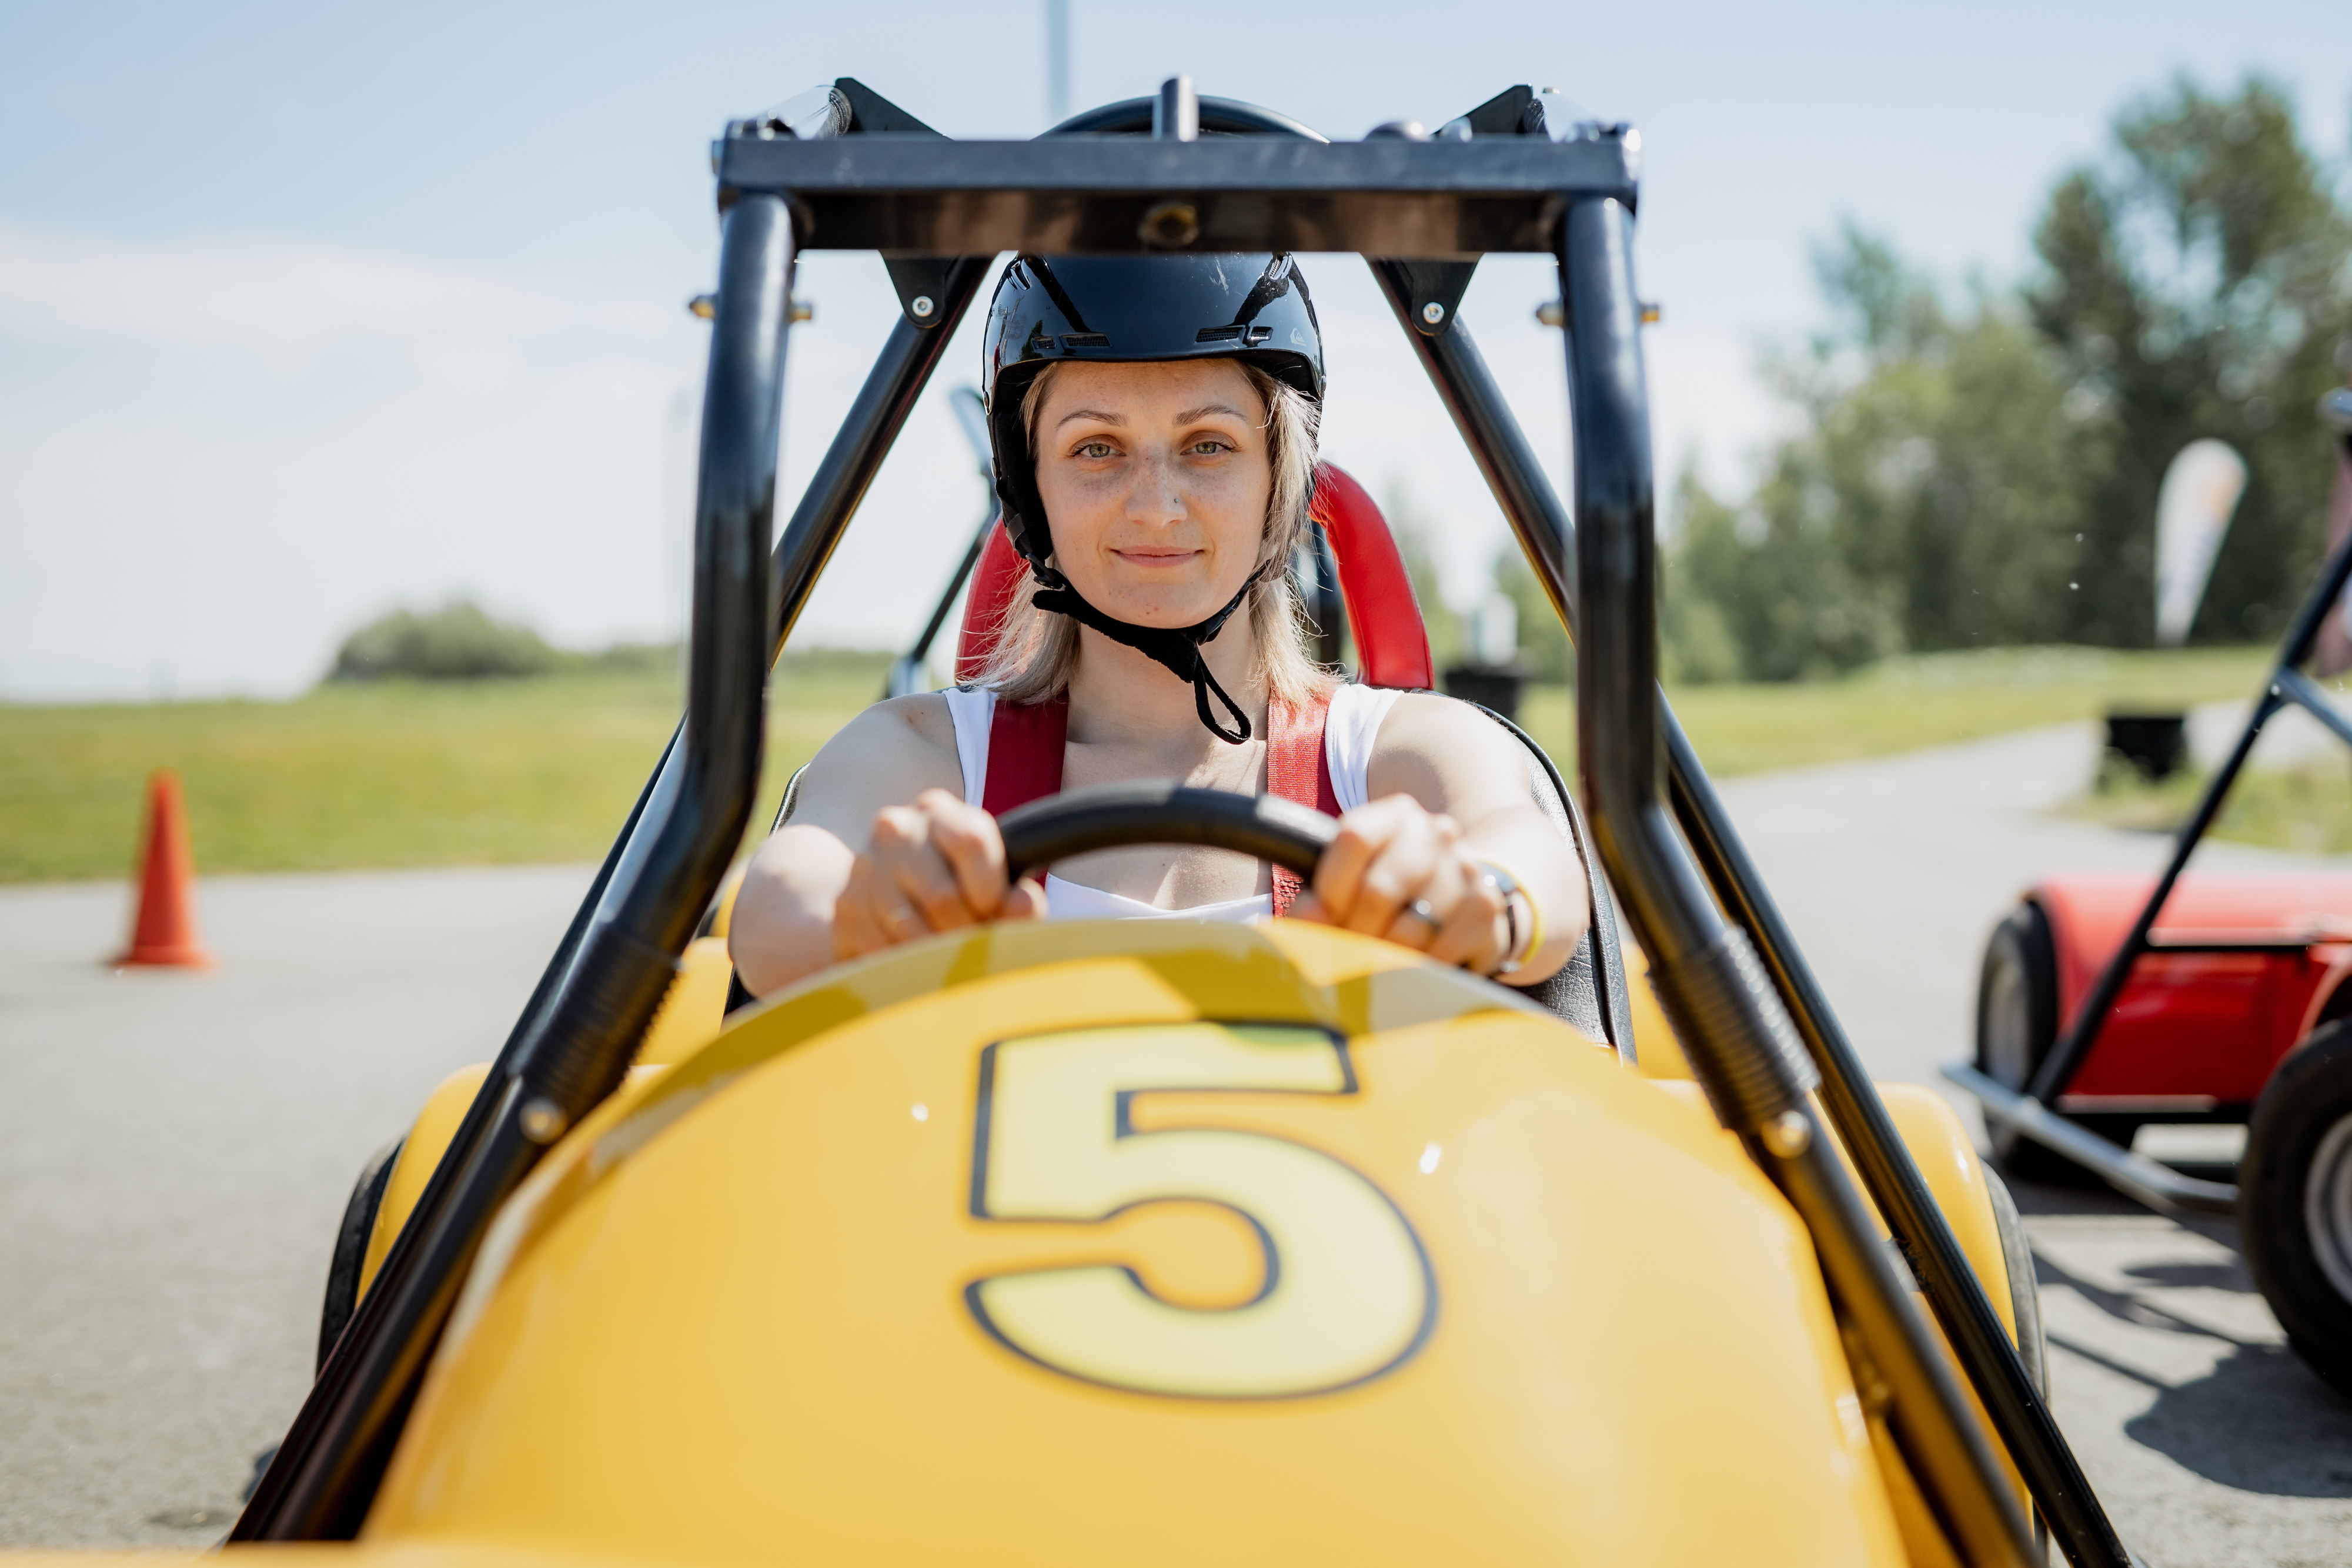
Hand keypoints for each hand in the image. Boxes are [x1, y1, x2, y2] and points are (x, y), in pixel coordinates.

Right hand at [833, 789, 1044, 961]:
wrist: (888, 895)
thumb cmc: (957, 888)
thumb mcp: (991, 885)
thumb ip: (1015, 899)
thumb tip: (1025, 904)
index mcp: (938, 811)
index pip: (971, 843)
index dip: (991, 891)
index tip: (993, 911)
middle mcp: (895, 830)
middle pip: (941, 897)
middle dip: (966, 933)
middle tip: (973, 945)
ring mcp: (864, 868)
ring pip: (910, 932)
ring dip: (937, 957)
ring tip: (949, 958)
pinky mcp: (845, 908)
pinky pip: (881, 953)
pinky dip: (906, 968)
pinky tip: (916, 962)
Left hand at [1292, 794, 1510, 972]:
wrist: (1461, 898)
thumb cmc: (1392, 890)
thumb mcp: (1351, 882)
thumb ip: (1321, 897)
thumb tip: (1312, 916)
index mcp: (1395, 814)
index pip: (1355, 837)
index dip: (1331, 886)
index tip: (1323, 915)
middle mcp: (1435, 832)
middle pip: (1379, 890)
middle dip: (1353, 932)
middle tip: (1345, 952)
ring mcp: (1465, 868)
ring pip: (1410, 927)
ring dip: (1384, 955)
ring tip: (1374, 963)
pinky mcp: (1485, 906)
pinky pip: (1441, 950)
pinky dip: (1417, 967)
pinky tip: (1409, 967)